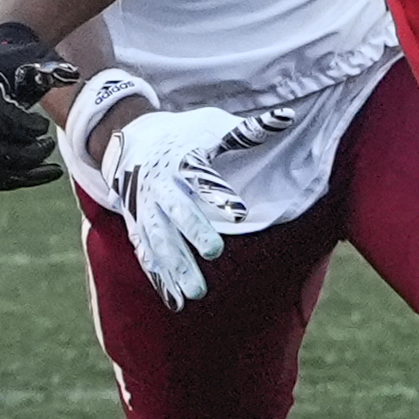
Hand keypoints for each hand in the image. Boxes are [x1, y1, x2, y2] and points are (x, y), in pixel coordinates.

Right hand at [0, 20, 79, 189]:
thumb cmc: (13, 62)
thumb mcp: (31, 57)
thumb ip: (50, 68)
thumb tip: (71, 75)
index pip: (0, 118)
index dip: (29, 129)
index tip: (45, 126)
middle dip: (27, 155)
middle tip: (48, 146)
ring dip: (22, 174)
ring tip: (50, 167)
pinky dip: (10, 180)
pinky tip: (36, 174)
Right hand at [89, 105, 286, 308]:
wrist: (129, 141)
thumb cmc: (182, 135)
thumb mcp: (211, 126)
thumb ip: (249, 130)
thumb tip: (288, 117)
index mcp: (180, 160)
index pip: (201, 177)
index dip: (218, 194)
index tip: (240, 214)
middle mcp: (160, 186)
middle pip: (177, 212)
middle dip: (194, 231)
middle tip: (215, 252)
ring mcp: (145, 209)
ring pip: (160, 240)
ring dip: (177, 266)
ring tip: (197, 293)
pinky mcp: (137, 226)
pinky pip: (148, 255)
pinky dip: (160, 277)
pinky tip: (176, 301)